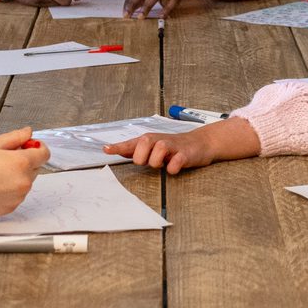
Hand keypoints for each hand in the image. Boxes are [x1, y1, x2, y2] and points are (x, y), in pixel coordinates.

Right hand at [0, 127, 46, 218]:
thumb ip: (15, 136)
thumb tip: (28, 132)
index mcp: (21, 163)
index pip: (44, 154)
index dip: (38, 147)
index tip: (30, 146)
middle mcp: (24, 181)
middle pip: (36, 168)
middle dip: (25, 162)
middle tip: (5, 160)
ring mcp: (19, 196)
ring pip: (26, 182)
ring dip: (18, 177)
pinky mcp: (12, 207)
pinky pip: (17, 195)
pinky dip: (10, 190)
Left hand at [104, 117, 259, 172]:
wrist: (201, 143)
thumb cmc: (173, 147)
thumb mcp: (152, 146)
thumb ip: (133, 149)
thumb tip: (112, 149)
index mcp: (150, 140)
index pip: (131, 143)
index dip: (118, 147)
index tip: (106, 150)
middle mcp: (159, 141)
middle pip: (143, 144)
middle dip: (142, 156)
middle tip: (148, 161)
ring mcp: (173, 147)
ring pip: (158, 151)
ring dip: (157, 162)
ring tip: (164, 164)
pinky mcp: (185, 154)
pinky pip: (175, 163)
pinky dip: (172, 168)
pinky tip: (173, 168)